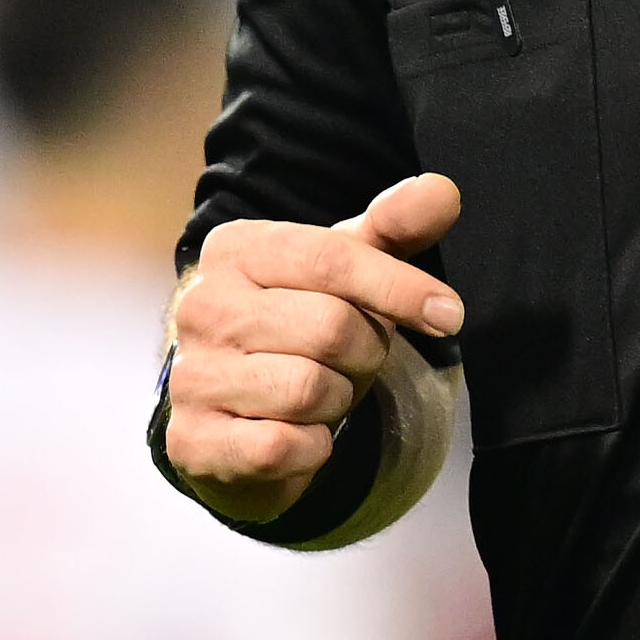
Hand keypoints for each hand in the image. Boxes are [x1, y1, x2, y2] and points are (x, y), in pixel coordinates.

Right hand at [166, 174, 464, 516]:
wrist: (237, 417)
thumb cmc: (301, 330)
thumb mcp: (346, 272)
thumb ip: (395, 228)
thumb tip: (445, 191)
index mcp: (235, 249)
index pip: (331, 258)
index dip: (401, 288)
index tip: (448, 315)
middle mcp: (201, 306)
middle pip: (330, 327)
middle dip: (365, 353)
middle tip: (351, 360)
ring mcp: (190, 375)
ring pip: (310, 390)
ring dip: (338, 402)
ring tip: (319, 394)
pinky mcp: (192, 442)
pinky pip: (284, 447)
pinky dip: (311, 448)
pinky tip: (295, 435)